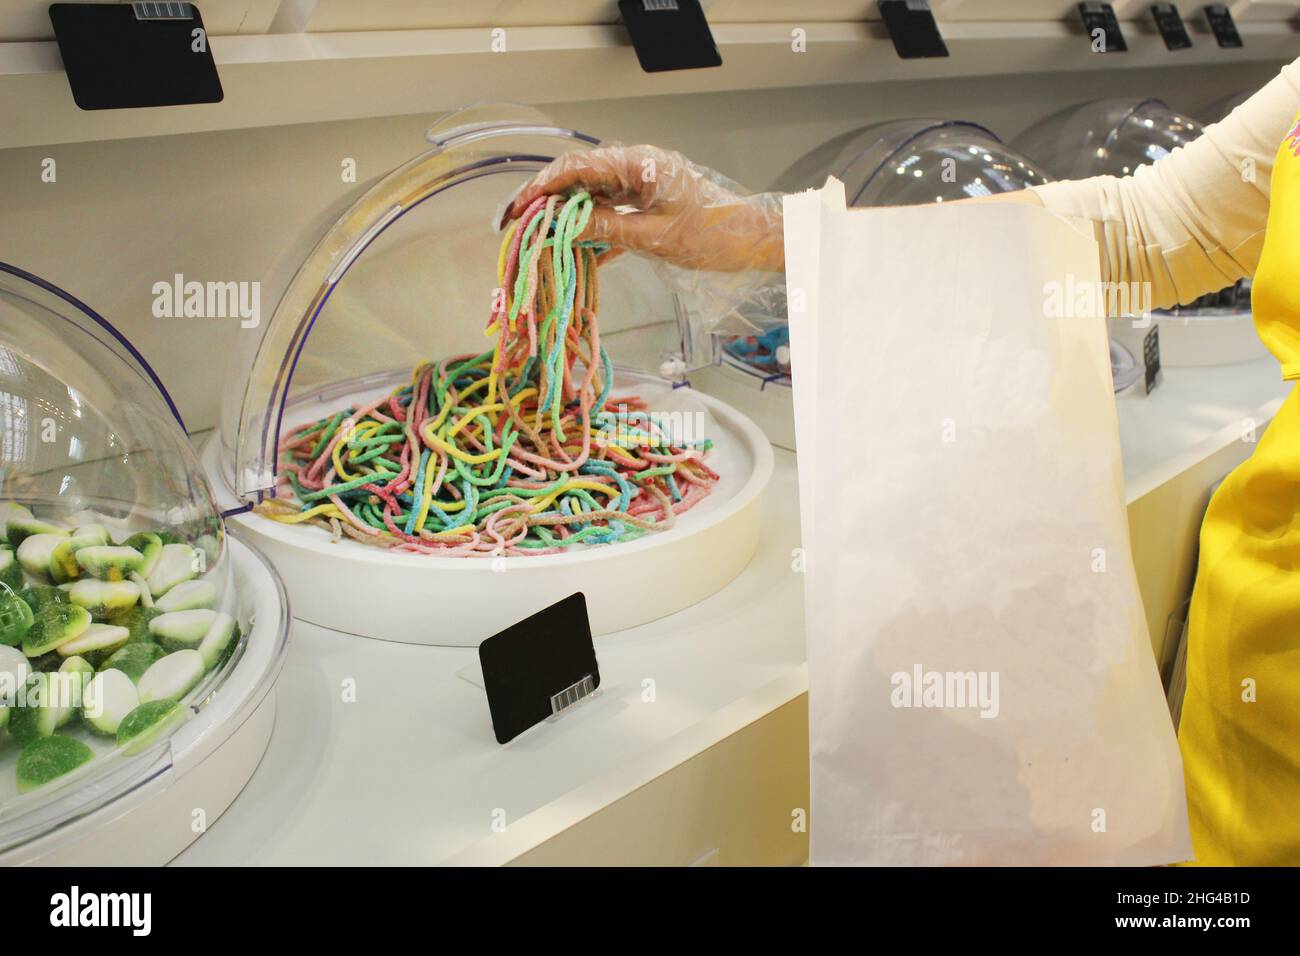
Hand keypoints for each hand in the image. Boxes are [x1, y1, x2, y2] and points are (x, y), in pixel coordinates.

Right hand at [506, 145, 784, 272]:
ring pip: (591, 198)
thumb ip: (605, 229)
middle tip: (514, 227)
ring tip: (536, 242)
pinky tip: (573, 254)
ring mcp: (640, 184)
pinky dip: (592, 232)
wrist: (753, 240)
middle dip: (544, 203)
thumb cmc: (712, 235)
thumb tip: (561, 226)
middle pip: (577, 179)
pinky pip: (610, 214)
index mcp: (637, 163)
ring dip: (565, 220)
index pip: (575, 167)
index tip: (516, 210)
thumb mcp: (654, 237)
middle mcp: (634, 167)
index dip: (540, 188)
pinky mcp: (646, 204)